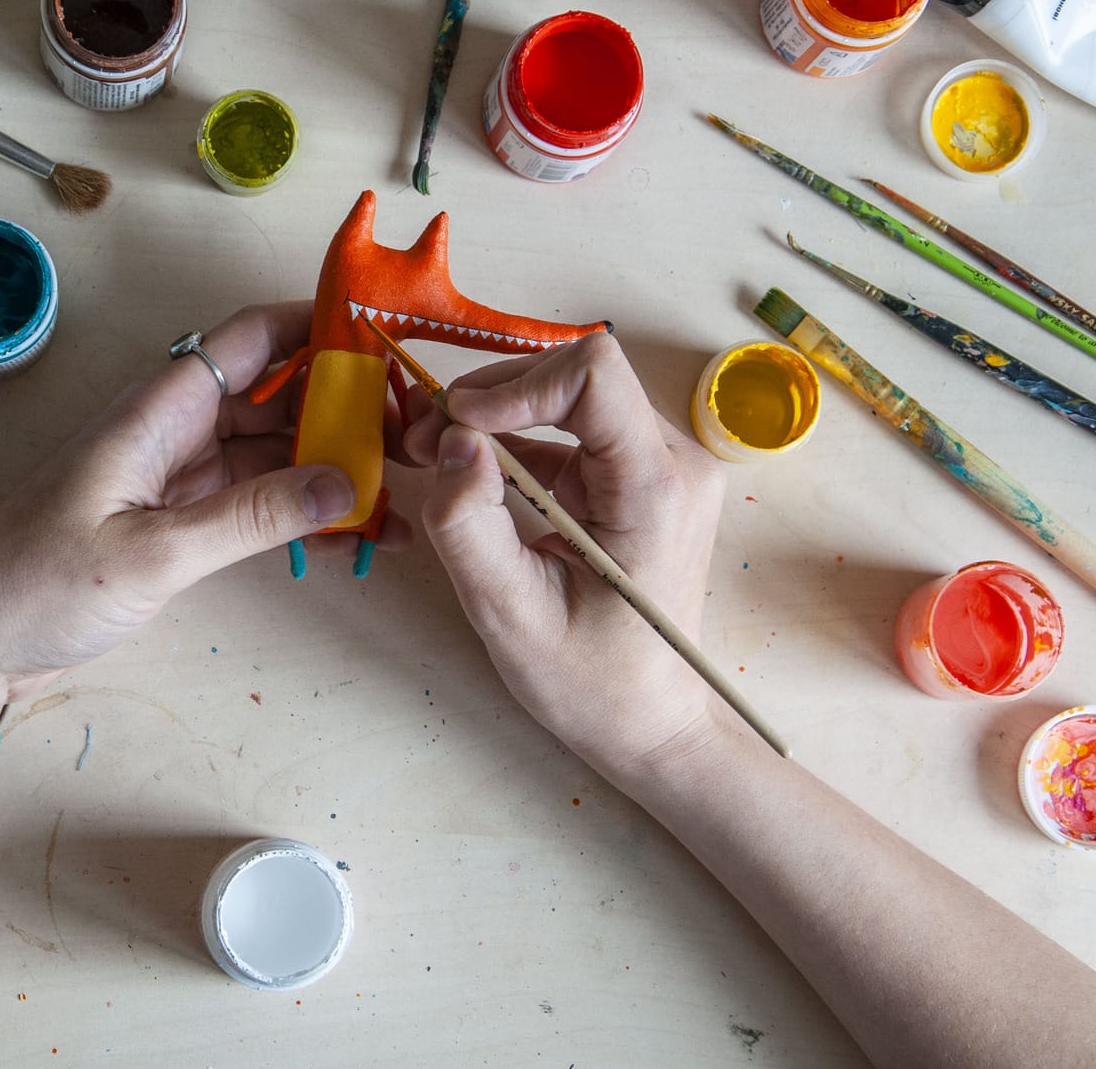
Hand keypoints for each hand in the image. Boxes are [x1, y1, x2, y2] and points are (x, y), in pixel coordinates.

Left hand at [0, 302, 409, 707]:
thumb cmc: (35, 584)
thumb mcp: (153, 553)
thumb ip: (252, 516)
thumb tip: (347, 481)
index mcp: (158, 410)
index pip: (252, 337)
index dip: (320, 325)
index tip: (389, 340)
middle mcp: (173, 430)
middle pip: (277, 393)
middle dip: (347, 406)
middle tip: (416, 437)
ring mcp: (176, 477)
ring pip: (274, 450)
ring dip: (333, 466)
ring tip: (402, 491)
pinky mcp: (176, 522)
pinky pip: (255, 500)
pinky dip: (302, 512)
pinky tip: (353, 535)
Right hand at [402, 333, 727, 784]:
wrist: (652, 721)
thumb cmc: (592, 683)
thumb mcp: (510, 615)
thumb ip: (469, 525)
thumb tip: (451, 439)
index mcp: (654, 491)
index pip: (595, 374)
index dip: (515, 383)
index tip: (456, 425)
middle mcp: (672, 462)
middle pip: (577, 374)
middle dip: (492, 396)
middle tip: (423, 439)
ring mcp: (658, 466)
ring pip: (569, 394)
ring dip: (496, 414)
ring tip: (434, 452)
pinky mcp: (636, 476)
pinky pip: (571, 427)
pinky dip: (513, 438)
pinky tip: (467, 471)